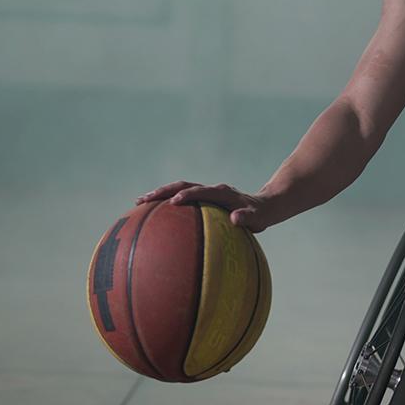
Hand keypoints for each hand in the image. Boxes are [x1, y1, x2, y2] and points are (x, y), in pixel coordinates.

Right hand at [136, 181, 271, 232]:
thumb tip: (236, 219)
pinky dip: (167, 201)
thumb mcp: (258, 219)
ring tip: (140, 203)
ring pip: (179, 189)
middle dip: (163, 192)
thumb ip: (248, 218)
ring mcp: (206, 192)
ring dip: (160, 194)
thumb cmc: (260, 215)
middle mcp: (212, 189)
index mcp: (223, 193)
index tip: (174, 203)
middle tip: (143, 200)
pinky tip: (154, 214)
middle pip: (183, 186)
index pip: (202, 191)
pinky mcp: (204, 197)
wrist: (264, 206)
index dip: (189, 195)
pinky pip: (183, 197)